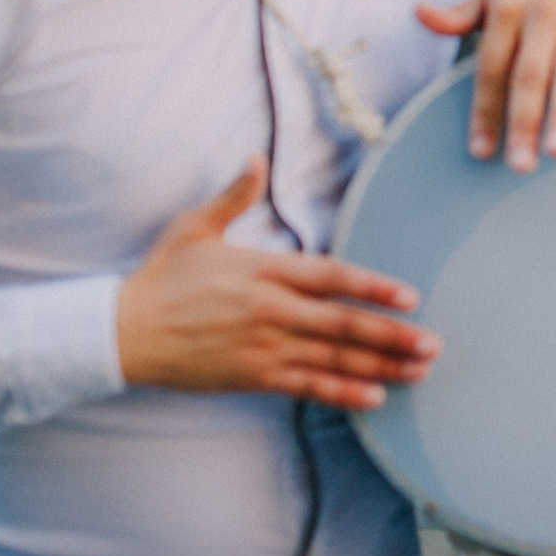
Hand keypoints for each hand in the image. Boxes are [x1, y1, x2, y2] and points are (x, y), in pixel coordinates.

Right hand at [116, 158, 437, 409]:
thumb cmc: (161, 276)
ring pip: (333, 359)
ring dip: (380, 366)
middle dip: (392, 335)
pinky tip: (375, 398)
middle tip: (433, 343)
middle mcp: (270, 310)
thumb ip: (235, 195)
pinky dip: (342, 393)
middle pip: (343, 324)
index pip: (331, 277)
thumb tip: (255, 156)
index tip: (409, 296)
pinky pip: (307, 387)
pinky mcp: (252, 377)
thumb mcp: (196, 227)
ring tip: (419, 370)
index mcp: (263, 270)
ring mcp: (263, 347)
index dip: (373, 287)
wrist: (122, 332)